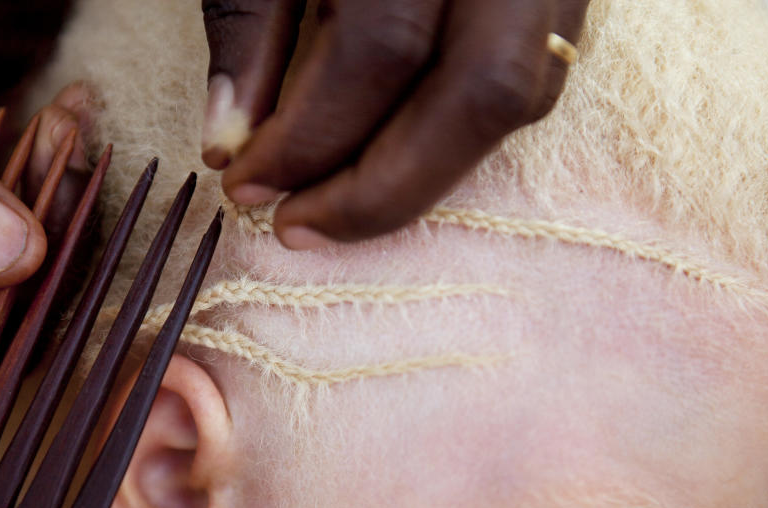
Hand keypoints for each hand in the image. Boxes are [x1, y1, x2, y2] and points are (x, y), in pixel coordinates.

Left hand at [201, 0, 588, 248]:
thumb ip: (250, 19)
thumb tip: (233, 146)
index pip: (378, 46)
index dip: (309, 136)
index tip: (246, 186)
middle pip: (482, 89)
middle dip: (385, 187)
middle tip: (300, 226)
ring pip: (522, 91)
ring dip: (428, 172)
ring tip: (340, 206)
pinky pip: (533, 73)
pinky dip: (458, 131)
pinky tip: (394, 151)